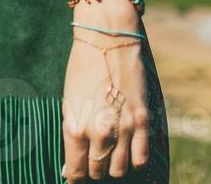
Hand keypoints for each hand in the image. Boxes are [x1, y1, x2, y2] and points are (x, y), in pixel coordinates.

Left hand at [61, 1, 153, 179]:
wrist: (108, 40)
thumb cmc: (82, 69)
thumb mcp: (69, 102)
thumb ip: (72, 134)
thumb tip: (70, 167)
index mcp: (75, 128)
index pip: (75, 172)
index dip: (75, 176)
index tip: (76, 174)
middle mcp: (99, 133)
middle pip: (98, 171)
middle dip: (94, 168)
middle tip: (93, 156)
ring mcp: (122, 129)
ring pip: (119, 169)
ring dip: (114, 164)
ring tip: (110, 152)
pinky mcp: (141, 120)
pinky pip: (140, 157)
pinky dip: (134, 159)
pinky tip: (129, 151)